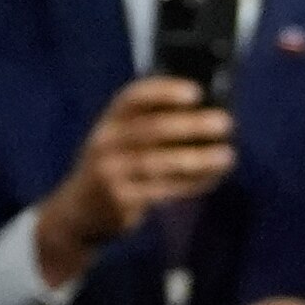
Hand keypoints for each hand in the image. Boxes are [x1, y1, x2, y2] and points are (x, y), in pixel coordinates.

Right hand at [31, 77, 232, 280]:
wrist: (77, 213)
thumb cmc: (115, 167)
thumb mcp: (121, 140)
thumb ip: (152, 124)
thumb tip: (208, 112)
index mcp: (109, 120)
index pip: (134, 97)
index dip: (165, 91)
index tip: (196, 92)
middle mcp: (105, 142)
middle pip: (152, 129)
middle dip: (192, 125)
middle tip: (226, 123)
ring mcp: (109, 172)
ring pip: (160, 163)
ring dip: (198, 159)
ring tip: (227, 155)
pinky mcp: (119, 200)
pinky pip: (161, 189)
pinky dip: (190, 183)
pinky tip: (211, 177)